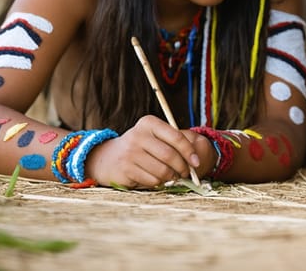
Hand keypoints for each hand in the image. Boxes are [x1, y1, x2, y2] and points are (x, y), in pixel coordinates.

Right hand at [85, 115, 206, 187]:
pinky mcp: (125, 169)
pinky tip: (156, 178)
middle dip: (182, 167)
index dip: (189, 152)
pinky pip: (152, 180)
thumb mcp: (154, 137)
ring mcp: (130, 152)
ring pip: (162, 170)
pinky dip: (159, 182)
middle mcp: (138, 135)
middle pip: (170, 155)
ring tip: (172, 176)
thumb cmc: (141, 147)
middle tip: (185, 173)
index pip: (176, 137)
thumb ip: (173, 144)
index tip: (196, 162)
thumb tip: (194, 161)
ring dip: (171, 177)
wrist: (108, 157)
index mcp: (149, 123)